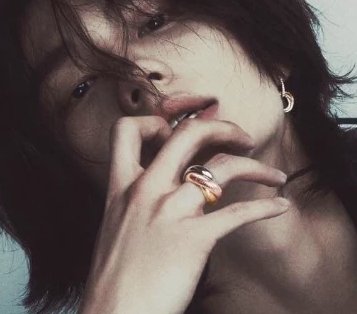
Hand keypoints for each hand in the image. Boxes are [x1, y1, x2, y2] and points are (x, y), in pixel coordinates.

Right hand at [79, 116, 288, 313]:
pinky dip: (265, 207)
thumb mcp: (118, 224)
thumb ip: (139, 197)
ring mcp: (169, 211)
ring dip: (255, 166)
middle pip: (187, 134)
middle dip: (220, 127)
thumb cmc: (115, 274)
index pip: (127, 130)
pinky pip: (237, 213)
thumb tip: (170, 178)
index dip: (155, 121)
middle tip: (240, 137)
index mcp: (121, 186)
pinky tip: (280, 206)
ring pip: (221, 167)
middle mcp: (145, 189)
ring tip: (272, 174)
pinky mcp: (193, 239)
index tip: (177, 132)